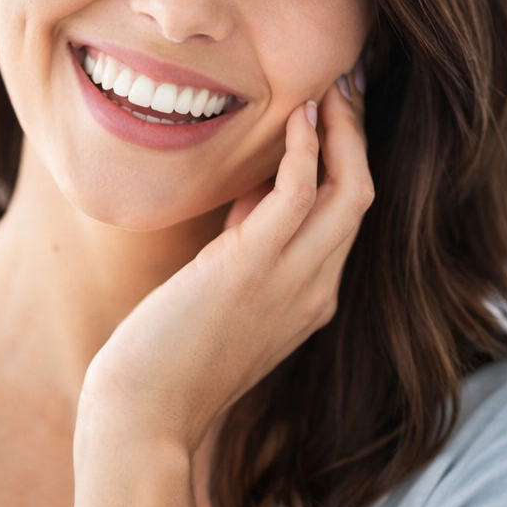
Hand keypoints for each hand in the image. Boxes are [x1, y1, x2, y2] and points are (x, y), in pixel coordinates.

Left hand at [76, 63, 374, 453]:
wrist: (143, 419)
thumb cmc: (165, 364)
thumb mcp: (221, 296)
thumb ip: (246, 250)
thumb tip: (249, 195)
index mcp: (312, 299)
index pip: (347, 219)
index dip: (347, 162)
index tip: (335, 118)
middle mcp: (316, 288)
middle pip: (363, 196)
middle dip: (358, 137)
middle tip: (345, 87)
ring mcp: (294, 281)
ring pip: (351, 190)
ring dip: (344, 133)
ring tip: (329, 89)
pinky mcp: (254, 268)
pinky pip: (301, 195)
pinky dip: (305, 150)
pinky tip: (298, 116)